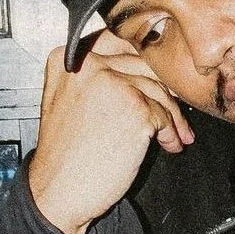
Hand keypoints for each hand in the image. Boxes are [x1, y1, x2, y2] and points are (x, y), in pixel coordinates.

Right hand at [28, 31, 193, 233]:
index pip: (116, 42)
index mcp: (67, 59)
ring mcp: (112, 84)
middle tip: (174, 110)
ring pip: (158, 89)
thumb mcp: (68, 102)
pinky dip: (170, 133)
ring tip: (175, 135)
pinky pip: (164, 114)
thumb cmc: (65, 156)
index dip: (142, 61)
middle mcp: (88, 64)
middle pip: (142, 63)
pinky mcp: (135, 108)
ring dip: (172, 116)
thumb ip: (94, 79)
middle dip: (163, 89)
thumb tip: (139, 72)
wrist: (59, 191)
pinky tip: (167, 145)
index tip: (156, 79)